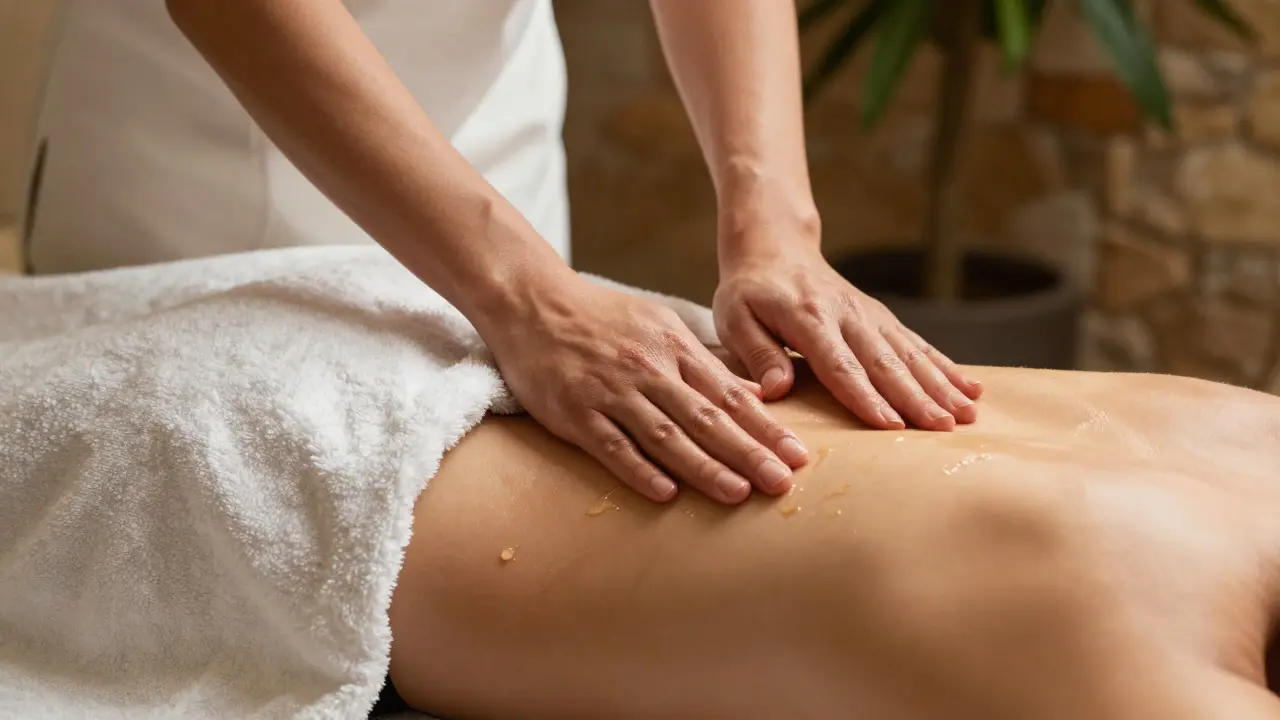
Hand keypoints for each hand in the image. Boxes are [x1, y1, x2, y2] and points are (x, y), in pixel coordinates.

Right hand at [480, 275, 808, 504]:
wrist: (533, 301)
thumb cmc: (602, 317)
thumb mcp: (660, 325)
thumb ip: (705, 363)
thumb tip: (758, 392)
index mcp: (672, 348)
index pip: (728, 394)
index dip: (765, 427)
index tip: (797, 455)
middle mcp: (647, 370)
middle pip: (706, 417)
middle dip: (748, 452)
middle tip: (782, 482)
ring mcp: (610, 392)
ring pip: (665, 435)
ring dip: (704, 466)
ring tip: (739, 493)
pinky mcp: (574, 412)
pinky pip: (612, 446)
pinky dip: (639, 470)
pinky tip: (666, 493)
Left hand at [713, 245, 982, 430]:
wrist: (775, 249)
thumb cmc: (749, 292)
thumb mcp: (735, 319)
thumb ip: (757, 354)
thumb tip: (778, 389)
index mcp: (809, 318)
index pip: (840, 365)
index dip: (866, 396)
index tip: (889, 425)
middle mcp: (847, 315)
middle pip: (885, 362)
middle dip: (916, 397)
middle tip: (943, 428)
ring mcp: (870, 314)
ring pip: (910, 353)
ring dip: (940, 385)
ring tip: (967, 414)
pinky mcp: (882, 317)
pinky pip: (917, 343)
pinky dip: (945, 366)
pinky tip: (971, 389)